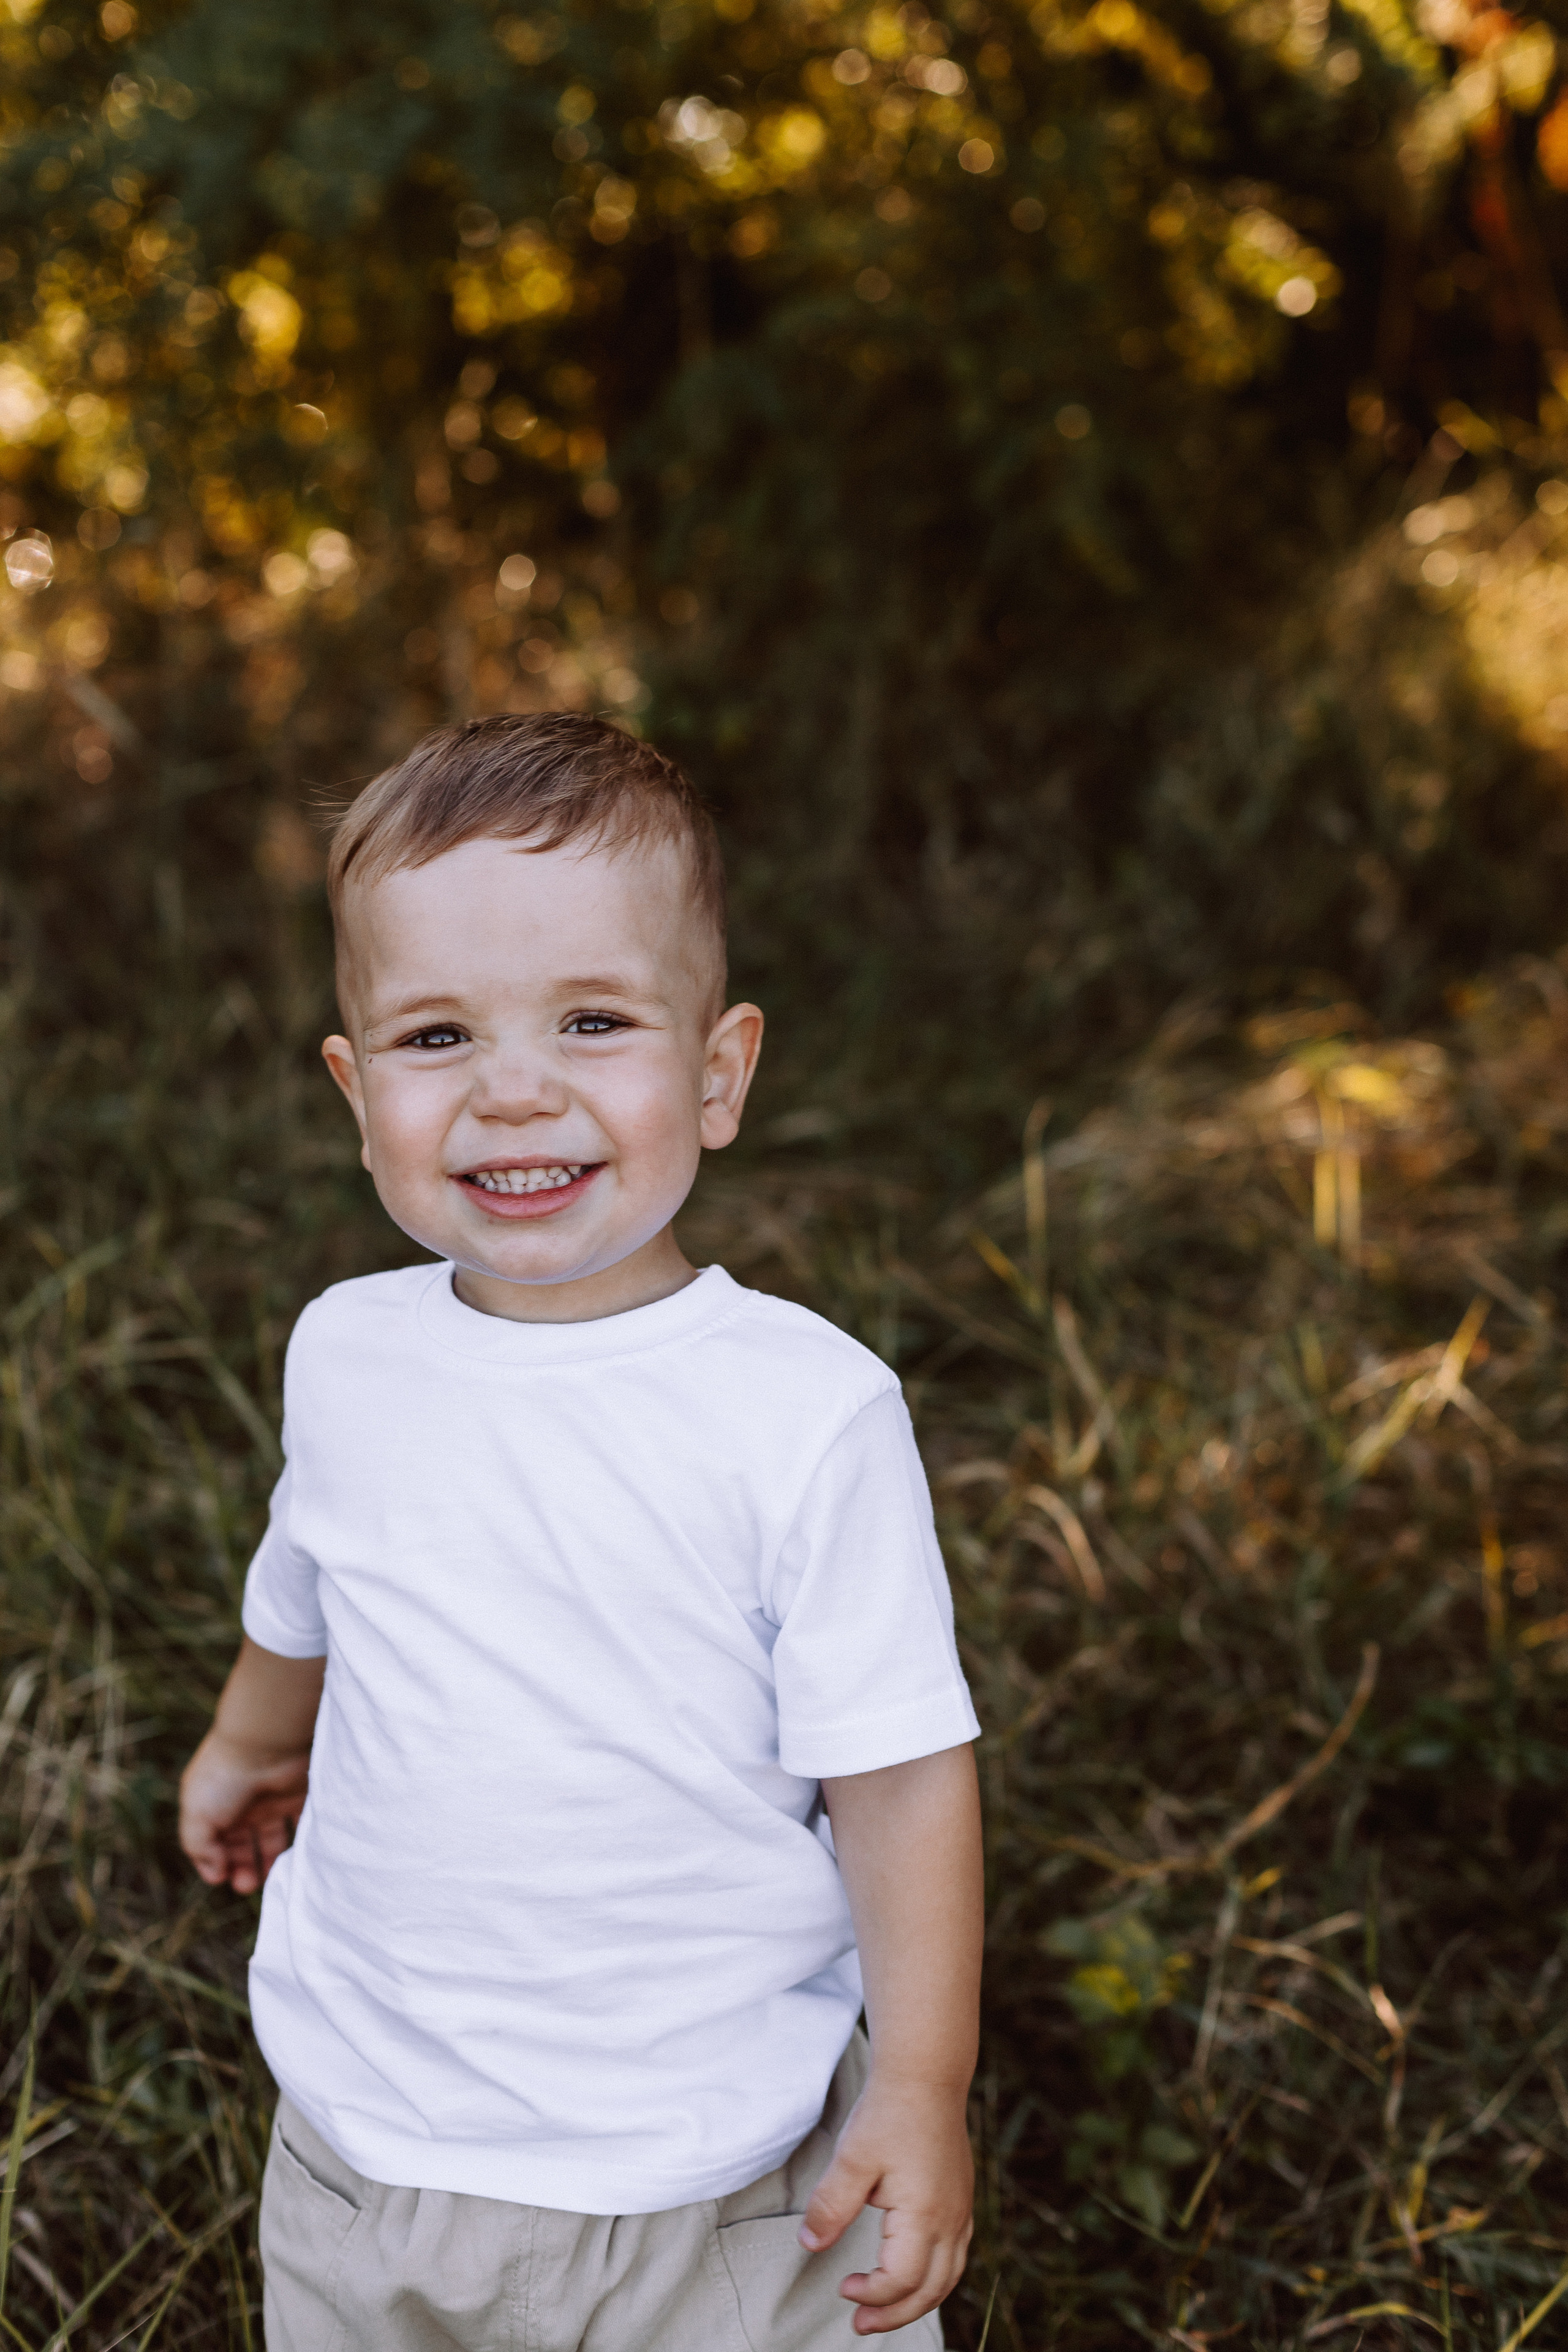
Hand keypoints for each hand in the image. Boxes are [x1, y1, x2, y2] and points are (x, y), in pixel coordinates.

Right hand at [179, 1731, 309, 1893]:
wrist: (266, 1742)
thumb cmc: (224, 1776)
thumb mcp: (196, 1815)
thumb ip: (199, 1848)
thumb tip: (216, 1874)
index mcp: (213, 1808)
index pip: (213, 1844)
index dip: (217, 1864)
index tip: (223, 1876)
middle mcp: (241, 1805)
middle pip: (242, 1846)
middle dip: (244, 1869)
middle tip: (247, 1884)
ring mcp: (270, 1801)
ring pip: (271, 1840)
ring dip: (270, 1862)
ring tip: (270, 1877)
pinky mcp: (298, 1797)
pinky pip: (301, 1826)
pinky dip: (299, 1845)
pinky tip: (293, 1858)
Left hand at [798, 2074, 973, 2334]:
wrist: (926, 2075)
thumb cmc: (889, 2113)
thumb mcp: (852, 2159)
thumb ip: (831, 2206)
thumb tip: (809, 2245)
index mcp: (925, 2216)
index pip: (901, 2280)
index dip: (870, 2294)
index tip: (842, 2286)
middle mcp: (951, 2220)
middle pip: (930, 2290)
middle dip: (895, 2314)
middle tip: (861, 2324)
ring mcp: (961, 2209)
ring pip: (948, 2276)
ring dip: (917, 2300)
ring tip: (884, 2309)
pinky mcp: (961, 2198)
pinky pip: (955, 2254)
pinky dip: (934, 2277)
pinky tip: (913, 2272)